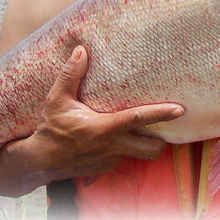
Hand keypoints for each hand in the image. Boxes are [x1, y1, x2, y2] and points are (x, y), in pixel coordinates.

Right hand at [22, 45, 184, 180]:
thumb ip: (70, 74)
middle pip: (151, 149)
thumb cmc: (51, 128)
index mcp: (104, 128)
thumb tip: (81, 50)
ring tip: (148, 130)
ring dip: (147, 146)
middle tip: (167, 126)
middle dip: (163, 140)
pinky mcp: (106, 169)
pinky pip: (124, 158)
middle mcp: (112, 147)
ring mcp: (111, 160)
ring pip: (141, 156)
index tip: (180, 109)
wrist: (39, 161)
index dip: (161, 114)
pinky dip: (127, 149)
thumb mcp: (57, 99)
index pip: (139, 119)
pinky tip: (120, 138)